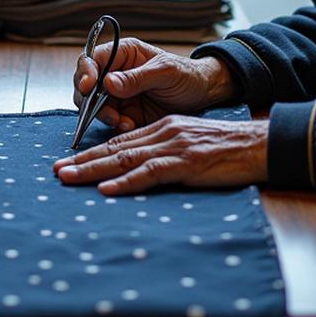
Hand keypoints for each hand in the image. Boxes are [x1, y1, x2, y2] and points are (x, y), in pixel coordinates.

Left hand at [53, 115, 267, 194]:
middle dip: (84, 161)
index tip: (69, 162)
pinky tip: (108, 188)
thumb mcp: (190, 144)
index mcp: (163, 128)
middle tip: (57, 172)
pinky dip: (127, 181)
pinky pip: (151, 172)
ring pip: (125, 158)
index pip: (120, 141)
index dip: (92, 153)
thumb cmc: (227, 149)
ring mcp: (174, 146)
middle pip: (115, 148)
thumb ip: (166, 152)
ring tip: (69, 178)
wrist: (258, 145)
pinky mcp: (187, 162)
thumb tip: (139, 169)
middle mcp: (163, 133)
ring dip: (94, 170)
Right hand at [71, 37, 234, 132]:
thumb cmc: (187, 75)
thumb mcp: (165, 72)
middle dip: (90, 100)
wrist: (204, 96)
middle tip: (107, 112)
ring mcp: (118, 94)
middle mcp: (116, 73)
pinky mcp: (125, 113)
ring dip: (103, 115)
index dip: (85, 71)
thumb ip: (137, 78)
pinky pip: (109, 121)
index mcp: (123, 54)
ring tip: (122, 122)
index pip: (92, 59)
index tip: (87, 86)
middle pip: (86, 84)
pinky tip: (130, 126)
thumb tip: (107, 82)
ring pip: (93, 105)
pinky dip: (115, 125)